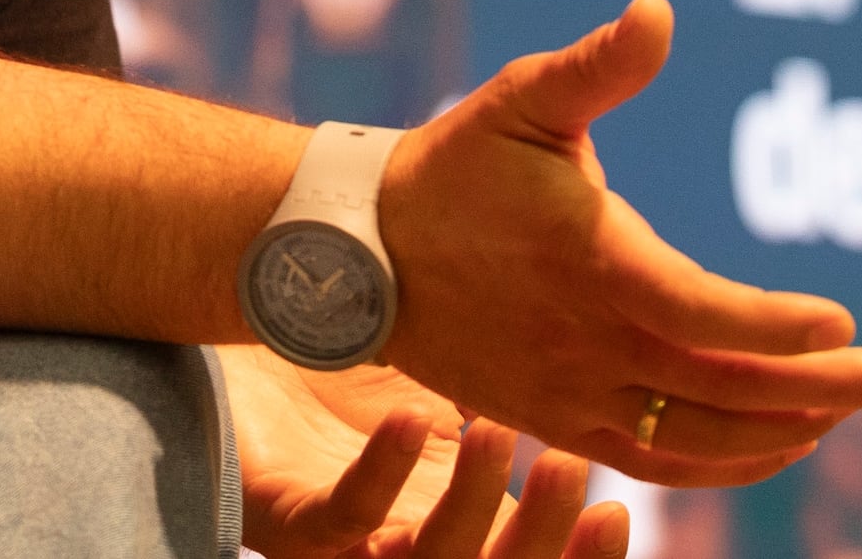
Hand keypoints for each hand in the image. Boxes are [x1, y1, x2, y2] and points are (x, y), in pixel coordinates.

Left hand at [222, 350, 631, 558]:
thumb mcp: (454, 373)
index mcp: (454, 520)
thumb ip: (519, 388)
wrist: (247, 325)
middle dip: (535, 542)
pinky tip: (415, 420)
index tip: (615, 512)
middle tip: (566, 466)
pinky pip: (340, 518)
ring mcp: (343, 541)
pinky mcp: (284, 519)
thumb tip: (606, 366)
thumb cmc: (354, 357)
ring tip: (495, 431)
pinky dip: (381, 475)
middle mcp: (404, 546)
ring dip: (467, 508)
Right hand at [374, 0, 861, 484]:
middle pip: (722, 388)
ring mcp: (573, 397)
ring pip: (697, 439)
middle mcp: (586, 346)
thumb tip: (657, 11)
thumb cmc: (455, 164)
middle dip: (824, 388)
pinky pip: (655, 461)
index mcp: (589, 265)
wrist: (362, 254)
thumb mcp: (521, 97)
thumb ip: (597, 65)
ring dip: (784, 430)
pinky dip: (723, 461)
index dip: (773, 326)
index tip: (844, 322)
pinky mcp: (560, 423)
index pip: (700, 314)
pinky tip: (777, 440)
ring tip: (852, 408)